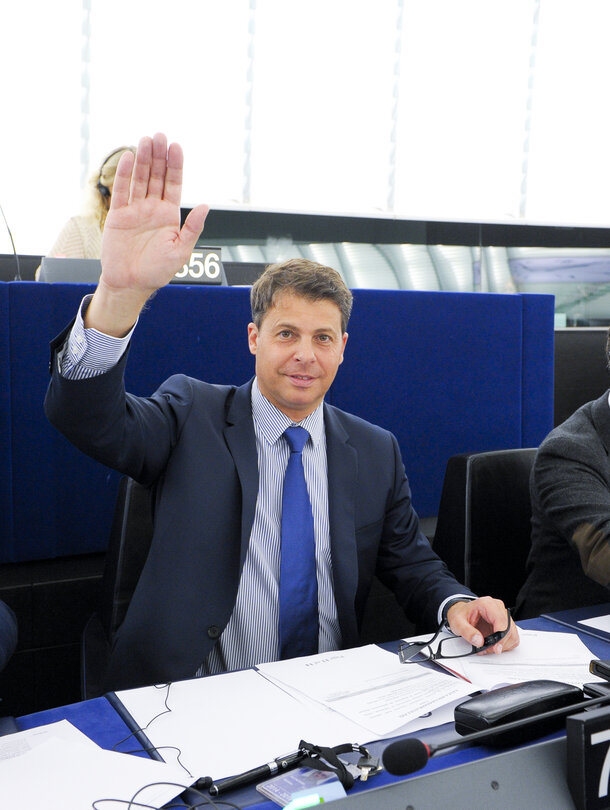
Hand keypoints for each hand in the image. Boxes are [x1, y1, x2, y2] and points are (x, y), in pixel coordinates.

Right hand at [87, 133, 208, 334]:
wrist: (131, 283)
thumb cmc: (158, 270)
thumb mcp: (181, 250)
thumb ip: (193, 227)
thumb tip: (205, 206)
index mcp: (170, 215)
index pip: (173, 184)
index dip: (175, 165)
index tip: (176, 147)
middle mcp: (153, 208)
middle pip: (156, 176)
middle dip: (158, 156)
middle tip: (160, 136)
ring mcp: (135, 210)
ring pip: (140, 179)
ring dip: (142, 159)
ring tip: (145, 140)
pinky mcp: (118, 215)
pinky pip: (121, 191)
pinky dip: (124, 174)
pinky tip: (128, 157)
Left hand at [446, 596, 518, 654]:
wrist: (461, 612)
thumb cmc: (461, 615)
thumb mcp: (457, 622)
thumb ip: (467, 632)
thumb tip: (479, 641)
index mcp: (487, 604)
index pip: (501, 620)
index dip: (501, 636)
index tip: (496, 648)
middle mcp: (498, 608)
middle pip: (509, 629)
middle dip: (499, 643)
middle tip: (487, 649)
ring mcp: (503, 615)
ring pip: (512, 634)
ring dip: (502, 645)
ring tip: (488, 646)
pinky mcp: (505, 624)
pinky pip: (512, 637)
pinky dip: (504, 645)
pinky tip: (493, 644)